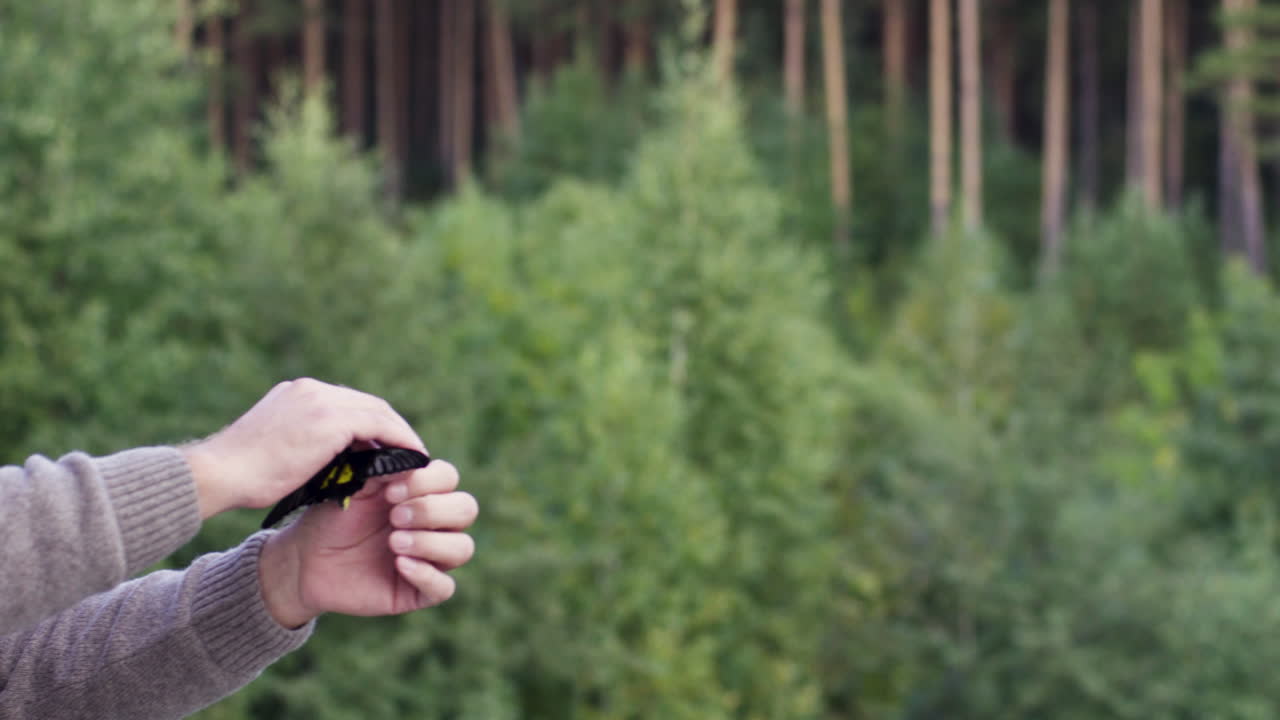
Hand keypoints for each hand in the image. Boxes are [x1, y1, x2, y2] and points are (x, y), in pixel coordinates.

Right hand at [181, 378, 426, 518]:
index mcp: (297, 393)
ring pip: (377, 411)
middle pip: (366, 403)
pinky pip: (380, 426)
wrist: (219, 473)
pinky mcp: (331, 419)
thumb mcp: (279, 449)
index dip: (372, 425)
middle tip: (410, 451)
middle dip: (391, 427)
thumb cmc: (242, 476)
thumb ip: (309, 445)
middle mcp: (311, 389)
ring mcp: (321, 400)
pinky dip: (400, 440)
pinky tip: (411, 459)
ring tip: (415, 457)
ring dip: (400, 433)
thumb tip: (340, 463)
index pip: (347, 404)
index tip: (387, 447)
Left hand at [257, 459, 476, 627]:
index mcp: (423, 493)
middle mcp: (435, 524)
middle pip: (466, 509)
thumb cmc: (335, 517)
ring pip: (462, 547)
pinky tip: (399, 565)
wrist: (307, 559)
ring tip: (393, 542)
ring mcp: (431, 558)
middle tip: (394, 516)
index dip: (427, 481)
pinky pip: (445, 587)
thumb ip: (382, 466)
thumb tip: (409, 456)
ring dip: (430, 542)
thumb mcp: (356, 485)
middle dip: (431, 510)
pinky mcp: (420, 590)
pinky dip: (426, 574)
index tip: (390, 491)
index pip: (449, 478)